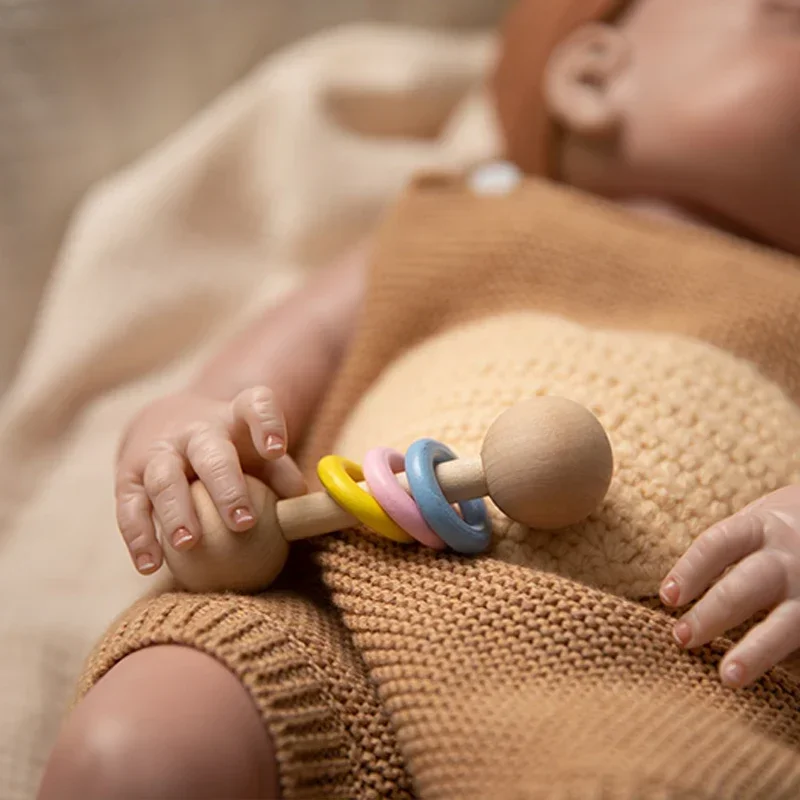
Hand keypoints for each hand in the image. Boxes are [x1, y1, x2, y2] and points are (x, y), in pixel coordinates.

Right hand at [115, 387, 306, 574]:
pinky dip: (139, 536)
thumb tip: (299, 500)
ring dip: (176, 512)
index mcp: (234, 418)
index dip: (266, 424)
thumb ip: (280, 472)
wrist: (166, 422)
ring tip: (189, 543)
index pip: (255, 407)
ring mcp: (157, 451)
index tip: (275, 450)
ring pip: (164, 479)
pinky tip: (151, 564)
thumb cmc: (228, 448)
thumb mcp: (256, 450)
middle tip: (242, 522)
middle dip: (225, 486)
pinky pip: (130, 508)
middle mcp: (194, 430)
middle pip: (210, 452)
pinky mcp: (127, 477)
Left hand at [660, 486, 799, 687]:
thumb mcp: (756, 522)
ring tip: (728, 677)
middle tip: (681, 639)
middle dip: (711, 615)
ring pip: (785, 624)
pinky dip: (787, 659)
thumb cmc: (782, 530)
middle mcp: (788, 558)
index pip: (717, 545)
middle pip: (744, 587)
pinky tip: (770, 682)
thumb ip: (725, 551)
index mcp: (760, 528)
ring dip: (755, 652)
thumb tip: (674, 596)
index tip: (667, 598)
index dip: (690, 571)